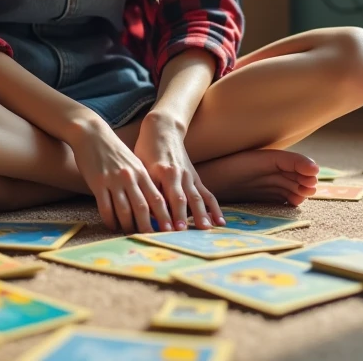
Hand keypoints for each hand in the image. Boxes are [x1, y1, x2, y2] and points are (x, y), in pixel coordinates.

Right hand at [67, 120, 172, 233]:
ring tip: (131, 234)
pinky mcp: (98, 183)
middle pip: (143, 207)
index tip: (171, 229)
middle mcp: (130, 177)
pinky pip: (105, 207)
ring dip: (128, 225)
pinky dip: (110, 220)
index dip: (165, 215)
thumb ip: (143, 180)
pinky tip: (112, 226)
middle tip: (153, 239)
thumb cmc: (115, 151)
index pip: (157, 198)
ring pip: (124, 210)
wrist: (92, 134)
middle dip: (149, 226)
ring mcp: (113, 180)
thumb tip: (154, 203)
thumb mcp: (134, 163)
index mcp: (141, 172)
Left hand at [134, 113, 224, 230]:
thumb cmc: (147, 150)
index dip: (167, 213)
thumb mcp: (141, 166)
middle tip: (184, 233)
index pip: (165, 196)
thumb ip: (146, 187)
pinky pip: (207, 194)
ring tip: (206, 229)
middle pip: (183, 198)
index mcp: (163, 172)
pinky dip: (214, 208)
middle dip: (183, 217)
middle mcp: (178, 175)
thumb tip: (146, 213)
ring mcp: (190, 177)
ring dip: (202, 214)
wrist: (163, 130)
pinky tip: (220, 222)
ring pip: (197, 198)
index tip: (167, 229)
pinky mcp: (196, 178)